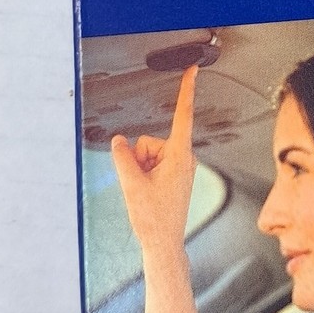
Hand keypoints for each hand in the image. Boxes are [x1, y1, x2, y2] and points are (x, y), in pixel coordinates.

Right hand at [111, 65, 197, 256]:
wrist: (163, 243)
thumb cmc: (154, 218)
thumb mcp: (131, 184)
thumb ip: (123, 157)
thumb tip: (119, 140)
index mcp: (180, 155)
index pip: (182, 115)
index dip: (186, 89)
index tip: (194, 69)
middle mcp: (183, 157)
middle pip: (149, 142)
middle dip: (139, 159)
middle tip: (143, 186)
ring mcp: (179, 166)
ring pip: (147, 154)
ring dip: (141, 169)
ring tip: (147, 192)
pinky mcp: (174, 173)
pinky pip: (151, 163)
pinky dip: (144, 175)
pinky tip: (148, 193)